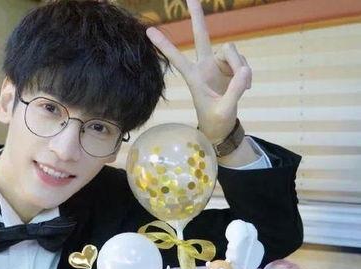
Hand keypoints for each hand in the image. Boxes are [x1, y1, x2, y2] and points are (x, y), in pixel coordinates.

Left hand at [146, 0, 251, 143]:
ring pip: (230, 50)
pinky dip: (246, 74)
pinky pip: (242, 61)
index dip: (165, 46)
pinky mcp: (231, 67)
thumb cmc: (216, 120)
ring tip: (243, 88)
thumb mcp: (224, 110)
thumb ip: (234, 90)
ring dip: (240, 66)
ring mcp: (218, 65)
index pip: (177, 59)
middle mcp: (204, 66)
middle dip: (197, 16)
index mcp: (194, 77)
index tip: (149, 32)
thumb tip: (245, 70)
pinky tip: (246, 88)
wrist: (222, 126)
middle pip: (201, 36)